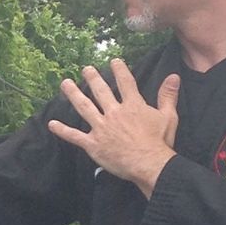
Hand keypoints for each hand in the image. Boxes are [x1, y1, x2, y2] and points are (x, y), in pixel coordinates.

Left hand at [46, 59, 178, 194]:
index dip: (119, 70)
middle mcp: (114, 113)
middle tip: (85, 68)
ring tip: (65, 83)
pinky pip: (75, 136)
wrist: (149, 163)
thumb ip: (168, 96)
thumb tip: (173, 76)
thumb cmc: (160, 142)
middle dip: (92, 78)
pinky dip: (63, 130)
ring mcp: (101, 128)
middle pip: (101, 91)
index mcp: (132, 106)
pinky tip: (52, 124)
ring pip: (84, 107)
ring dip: (73, 94)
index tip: (114, 60)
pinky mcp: (93, 144)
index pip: (125, 82)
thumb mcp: (168, 117)